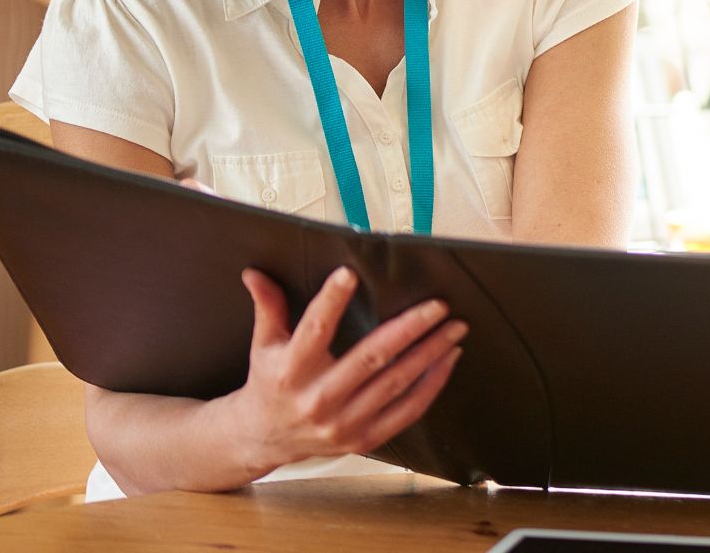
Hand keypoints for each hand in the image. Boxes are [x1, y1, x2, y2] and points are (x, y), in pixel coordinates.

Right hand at [219, 266, 467, 479]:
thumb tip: (255, 272)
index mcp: (290, 371)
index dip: (331, 302)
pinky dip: (432, 384)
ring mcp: (343, 423)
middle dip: (409, 329)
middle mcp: (318, 399)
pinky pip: (407, 411)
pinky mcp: (364, 438)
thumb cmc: (270, 382)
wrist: (264, 438)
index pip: (313, 331)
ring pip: (396, 384)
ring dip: (430, 353)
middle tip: (438, 305)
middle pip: (370, 358)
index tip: (350, 274)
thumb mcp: (263, 344)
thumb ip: (268, 307)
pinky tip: (448, 359)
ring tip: (454, 328)